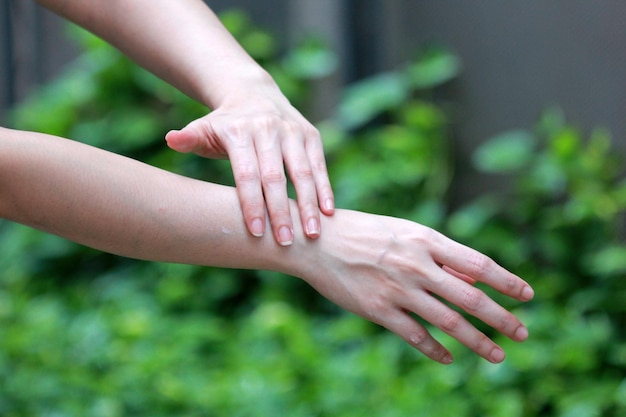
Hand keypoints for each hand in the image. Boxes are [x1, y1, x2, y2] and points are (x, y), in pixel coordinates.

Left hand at [165, 90, 333, 245]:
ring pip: (303, 172)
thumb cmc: (226, 124)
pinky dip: (325, 189)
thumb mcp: (205, 128)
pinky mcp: (311, 135)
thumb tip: (171, 139)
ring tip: (312, 234)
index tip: (257, 233)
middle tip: (286, 242)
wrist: (254, 93)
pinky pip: (319, 165)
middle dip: (281, 212)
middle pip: (276, 177)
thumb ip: (190, 138)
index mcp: (240, 132)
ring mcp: (292, 131)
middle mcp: (268, 129)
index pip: (247, 174)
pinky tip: (328, 213)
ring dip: (309, 205)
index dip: (252, 204)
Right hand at [296, 210, 533, 363]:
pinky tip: (449, 359)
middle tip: (523, 333)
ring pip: (448, 322)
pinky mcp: (378, 310)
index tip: (527, 295)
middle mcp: (416, 265)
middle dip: (501, 318)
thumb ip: (437, 256)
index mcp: (425, 240)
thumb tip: (471, 282)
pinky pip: (415, 336)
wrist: (316, 241)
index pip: (478, 264)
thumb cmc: (362, 232)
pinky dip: (435, 350)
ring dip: (478, 342)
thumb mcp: (402, 232)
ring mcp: (397, 290)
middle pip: (469, 298)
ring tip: (498, 355)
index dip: (507, 281)